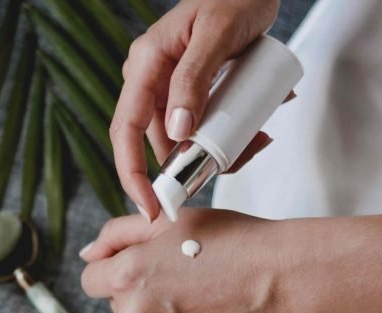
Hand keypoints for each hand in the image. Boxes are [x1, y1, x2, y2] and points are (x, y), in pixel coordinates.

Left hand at [80, 208, 292, 312]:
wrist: (280, 276)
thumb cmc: (230, 241)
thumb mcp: (168, 221)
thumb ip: (117, 234)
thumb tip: (89, 254)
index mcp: (126, 277)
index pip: (92, 278)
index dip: (113, 265)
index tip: (141, 261)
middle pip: (117, 302)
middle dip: (139, 286)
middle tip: (181, 271)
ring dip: (159, 310)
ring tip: (199, 291)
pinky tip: (206, 312)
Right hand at [111, 0, 279, 219]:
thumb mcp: (216, 37)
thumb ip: (193, 80)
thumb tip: (177, 133)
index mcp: (145, 65)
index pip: (125, 130)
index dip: (131, 174)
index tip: (149, 206)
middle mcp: (150, 80)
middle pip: (156, 142)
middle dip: (188, 165)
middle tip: (225, 170)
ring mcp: (169, 87)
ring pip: (183, 138)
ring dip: (216, 150)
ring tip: (256, 139)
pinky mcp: (190, 92)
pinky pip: (201, 126)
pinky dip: (226, 135)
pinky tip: (255, 129)